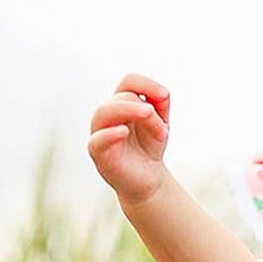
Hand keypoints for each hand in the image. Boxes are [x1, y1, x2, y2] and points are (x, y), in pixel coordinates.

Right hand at [88, 72, 171, 204]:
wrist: (148, 179)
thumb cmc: (149, 148)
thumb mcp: (160, 125)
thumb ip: (161, 107)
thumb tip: (163, 93)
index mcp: (122, 103)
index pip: (128, 82)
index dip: (146, 84)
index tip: (165, 96)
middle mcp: (108, 114)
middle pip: (122, 98)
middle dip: (146, 111)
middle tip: (164, 130)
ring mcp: (100, 131)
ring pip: (105, 112)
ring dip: (129, 110)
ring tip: (149, 115)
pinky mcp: (98, 152)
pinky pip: (97, 139)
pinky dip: (109, 133)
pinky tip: (123, 132)